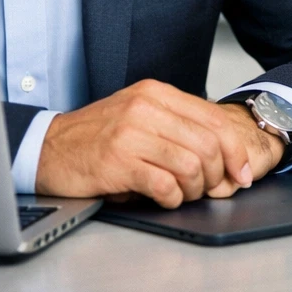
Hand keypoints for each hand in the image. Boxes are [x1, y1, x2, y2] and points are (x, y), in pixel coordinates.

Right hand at [32, 79, 283, 206]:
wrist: (49, 147)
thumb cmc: (98, 136)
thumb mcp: (139, 116)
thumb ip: (177, 126)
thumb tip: (222, 153)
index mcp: (156, 93)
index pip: (214, 118)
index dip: (235, 150)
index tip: (242, 173)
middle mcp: (146, 107)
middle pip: (208, 144)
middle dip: (217, 175)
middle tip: (209, 189)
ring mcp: (131, 133)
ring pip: (191, 165)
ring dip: (194, 189)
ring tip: (182, 193)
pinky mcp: (118, 161)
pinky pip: (165, 185)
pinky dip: (172, 198)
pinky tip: (163, 197)